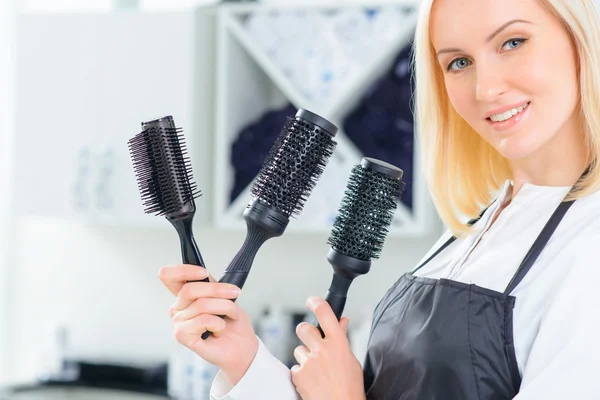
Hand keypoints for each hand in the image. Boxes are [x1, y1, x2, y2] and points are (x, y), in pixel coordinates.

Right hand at [159, 264, 258, 384]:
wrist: (241, 346)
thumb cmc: (233, 322)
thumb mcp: (225, 296)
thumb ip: (211, 285)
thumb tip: (204, 275)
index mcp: (186, 295)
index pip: (168, 276)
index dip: (183, 271)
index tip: (204, 273)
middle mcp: (179, 308)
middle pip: (189, 289)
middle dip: (217, 290)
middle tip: (234, 293)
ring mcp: (178, 322)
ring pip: (201, 304)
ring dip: (224, 307)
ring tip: (230, 316)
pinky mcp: (182, 335)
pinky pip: (203, 320)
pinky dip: (218, 323)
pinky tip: (219, 330)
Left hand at [290, 296, 365, 399]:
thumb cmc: (350, 387)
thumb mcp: (351, 360)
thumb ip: (342, 338)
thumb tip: (342, 321)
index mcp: (339, 343)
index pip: (325, 313)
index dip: (316, 302)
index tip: (312, 300)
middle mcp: (323, 349)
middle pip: (303, 328)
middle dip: (306, 333)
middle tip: (312, 343)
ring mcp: (309, 362)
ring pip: (298, 350)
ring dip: (305, 358)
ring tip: (318, 372)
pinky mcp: (298, 374)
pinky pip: (295, 367)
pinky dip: (302, 374)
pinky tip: (312, 381)